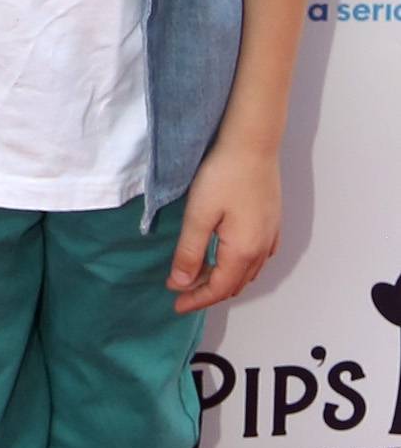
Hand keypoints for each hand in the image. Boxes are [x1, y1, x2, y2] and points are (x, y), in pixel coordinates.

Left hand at [168, 138, 280, 312]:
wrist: (252, 143)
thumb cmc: (224, 173)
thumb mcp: (198, 213)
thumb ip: (190, 250)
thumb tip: (180, 282)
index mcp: (243, 252)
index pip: (218, 289)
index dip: (195, 299)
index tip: (175, 304)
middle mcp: (261, 249)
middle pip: (234, 284)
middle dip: (207, 291)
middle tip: (181, 290)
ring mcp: (270, 236)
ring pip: (247, 272)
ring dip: (223, 279)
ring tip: (199, 276)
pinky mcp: (271, 222)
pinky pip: (257, 257)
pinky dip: (239, 266)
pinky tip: (229, 257)